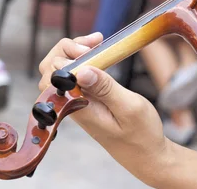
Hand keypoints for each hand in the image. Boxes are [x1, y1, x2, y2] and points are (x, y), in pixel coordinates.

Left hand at [38, 33, 168, 184]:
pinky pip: (73, 74)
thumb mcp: (130, 108)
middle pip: (50, 69)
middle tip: (95, 42)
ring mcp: (77, 100)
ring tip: (97, 42)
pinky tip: (98, 51)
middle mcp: (72, 104)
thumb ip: (106, 88)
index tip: (92, 50)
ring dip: (74, 50)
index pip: (52, 77)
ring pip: (60, 69)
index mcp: (78, 108)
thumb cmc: (141, 135)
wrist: (146, 155)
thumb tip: (82, 70)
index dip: (67, 57)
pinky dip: (82, 58)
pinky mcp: (85, 98)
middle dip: (67, 48)